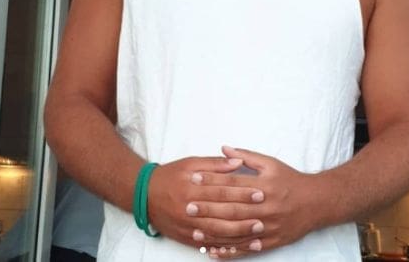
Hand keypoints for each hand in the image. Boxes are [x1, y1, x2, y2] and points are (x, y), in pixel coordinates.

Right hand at [147, 156, 266, 250]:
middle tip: (265, 215)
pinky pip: (208, 244)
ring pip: (217, 232)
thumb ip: (216, 164)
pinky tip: (239, 247)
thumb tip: (238, 162)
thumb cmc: (170, 175)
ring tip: (257, 233)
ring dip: (239, 234)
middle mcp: (189, 208)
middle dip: (245, 215)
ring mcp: (187, 225)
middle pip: (221, 213)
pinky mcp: (185, 237)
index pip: (222, 190)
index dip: (243, 193)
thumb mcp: (191, 163)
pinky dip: (224, 246)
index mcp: (192, 186)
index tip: (261, 192)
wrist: (144, 194)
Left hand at [186, 146, 315, 257]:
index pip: (233, 183)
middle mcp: (265, 207)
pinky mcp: (271, 242)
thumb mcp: (270, 163)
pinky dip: (229, 251)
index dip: (212, 180)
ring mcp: (268, 227)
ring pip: (237, 232)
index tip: (194, 178)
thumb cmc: (290, 180)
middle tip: (188, 206)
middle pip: (232, 208)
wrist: (316, 202)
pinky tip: (214, 251)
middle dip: (208, 208)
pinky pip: (247, 249)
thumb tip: (224, 149)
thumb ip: (246, 156)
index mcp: (264, 186)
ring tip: (195, 231)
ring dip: (215, 232)